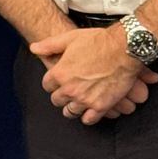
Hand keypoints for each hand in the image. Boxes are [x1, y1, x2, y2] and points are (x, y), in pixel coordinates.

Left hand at [29, 26, 157, 125]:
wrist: (124, 48)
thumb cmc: (99, 41)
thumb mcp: (70, 38)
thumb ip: (49, 45)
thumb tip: (34, 48)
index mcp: (60, 73)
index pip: (47, 85)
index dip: (52, 82)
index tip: (58, 81)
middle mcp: (70, 89)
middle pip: (57, 100)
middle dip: (61, 95)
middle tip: (68, 91)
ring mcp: (85, 99)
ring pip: (70, 112)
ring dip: (72, 107)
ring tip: (77, 102)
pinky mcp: (101, 106)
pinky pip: (88, 119)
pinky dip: (88, 117)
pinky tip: (90, 111)